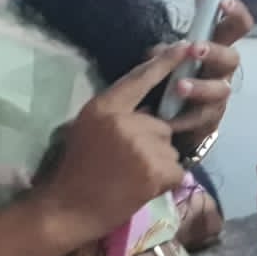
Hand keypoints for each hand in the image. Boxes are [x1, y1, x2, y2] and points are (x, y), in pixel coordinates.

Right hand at [33, 45, 193, 238]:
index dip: (164, 63)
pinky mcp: (158, 168)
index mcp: (104, 107)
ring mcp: (144, 145)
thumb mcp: (90, 128)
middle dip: (153, 142)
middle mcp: (125, 121)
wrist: (71, 208)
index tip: (185, 47)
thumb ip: (119, 113)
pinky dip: (165, 179)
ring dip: (159, 162)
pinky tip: (142, 187)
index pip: (139, 79)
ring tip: (132, 176)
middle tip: (128, 162)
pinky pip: (177, 168)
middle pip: (161, 123)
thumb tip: (152, 108)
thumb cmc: (79, 168)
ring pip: (170, 147)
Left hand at [161, 0, 253, 142]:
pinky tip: (168, 119)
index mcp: (213, 49)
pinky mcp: (210, 121)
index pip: (234, 27)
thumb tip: (161, 52)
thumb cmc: (168, 83)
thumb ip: (162, 54)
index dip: (235, 13)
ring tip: (179, 87)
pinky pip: (202, 118)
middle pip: (232, 57)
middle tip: (195, 49)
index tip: (222, 2)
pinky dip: (184, 118)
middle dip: (215, 52)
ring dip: (200, 87)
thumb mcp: (162, 63)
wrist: (165, 122)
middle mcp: (220, 71)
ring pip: (220, 90)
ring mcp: (218, 97)